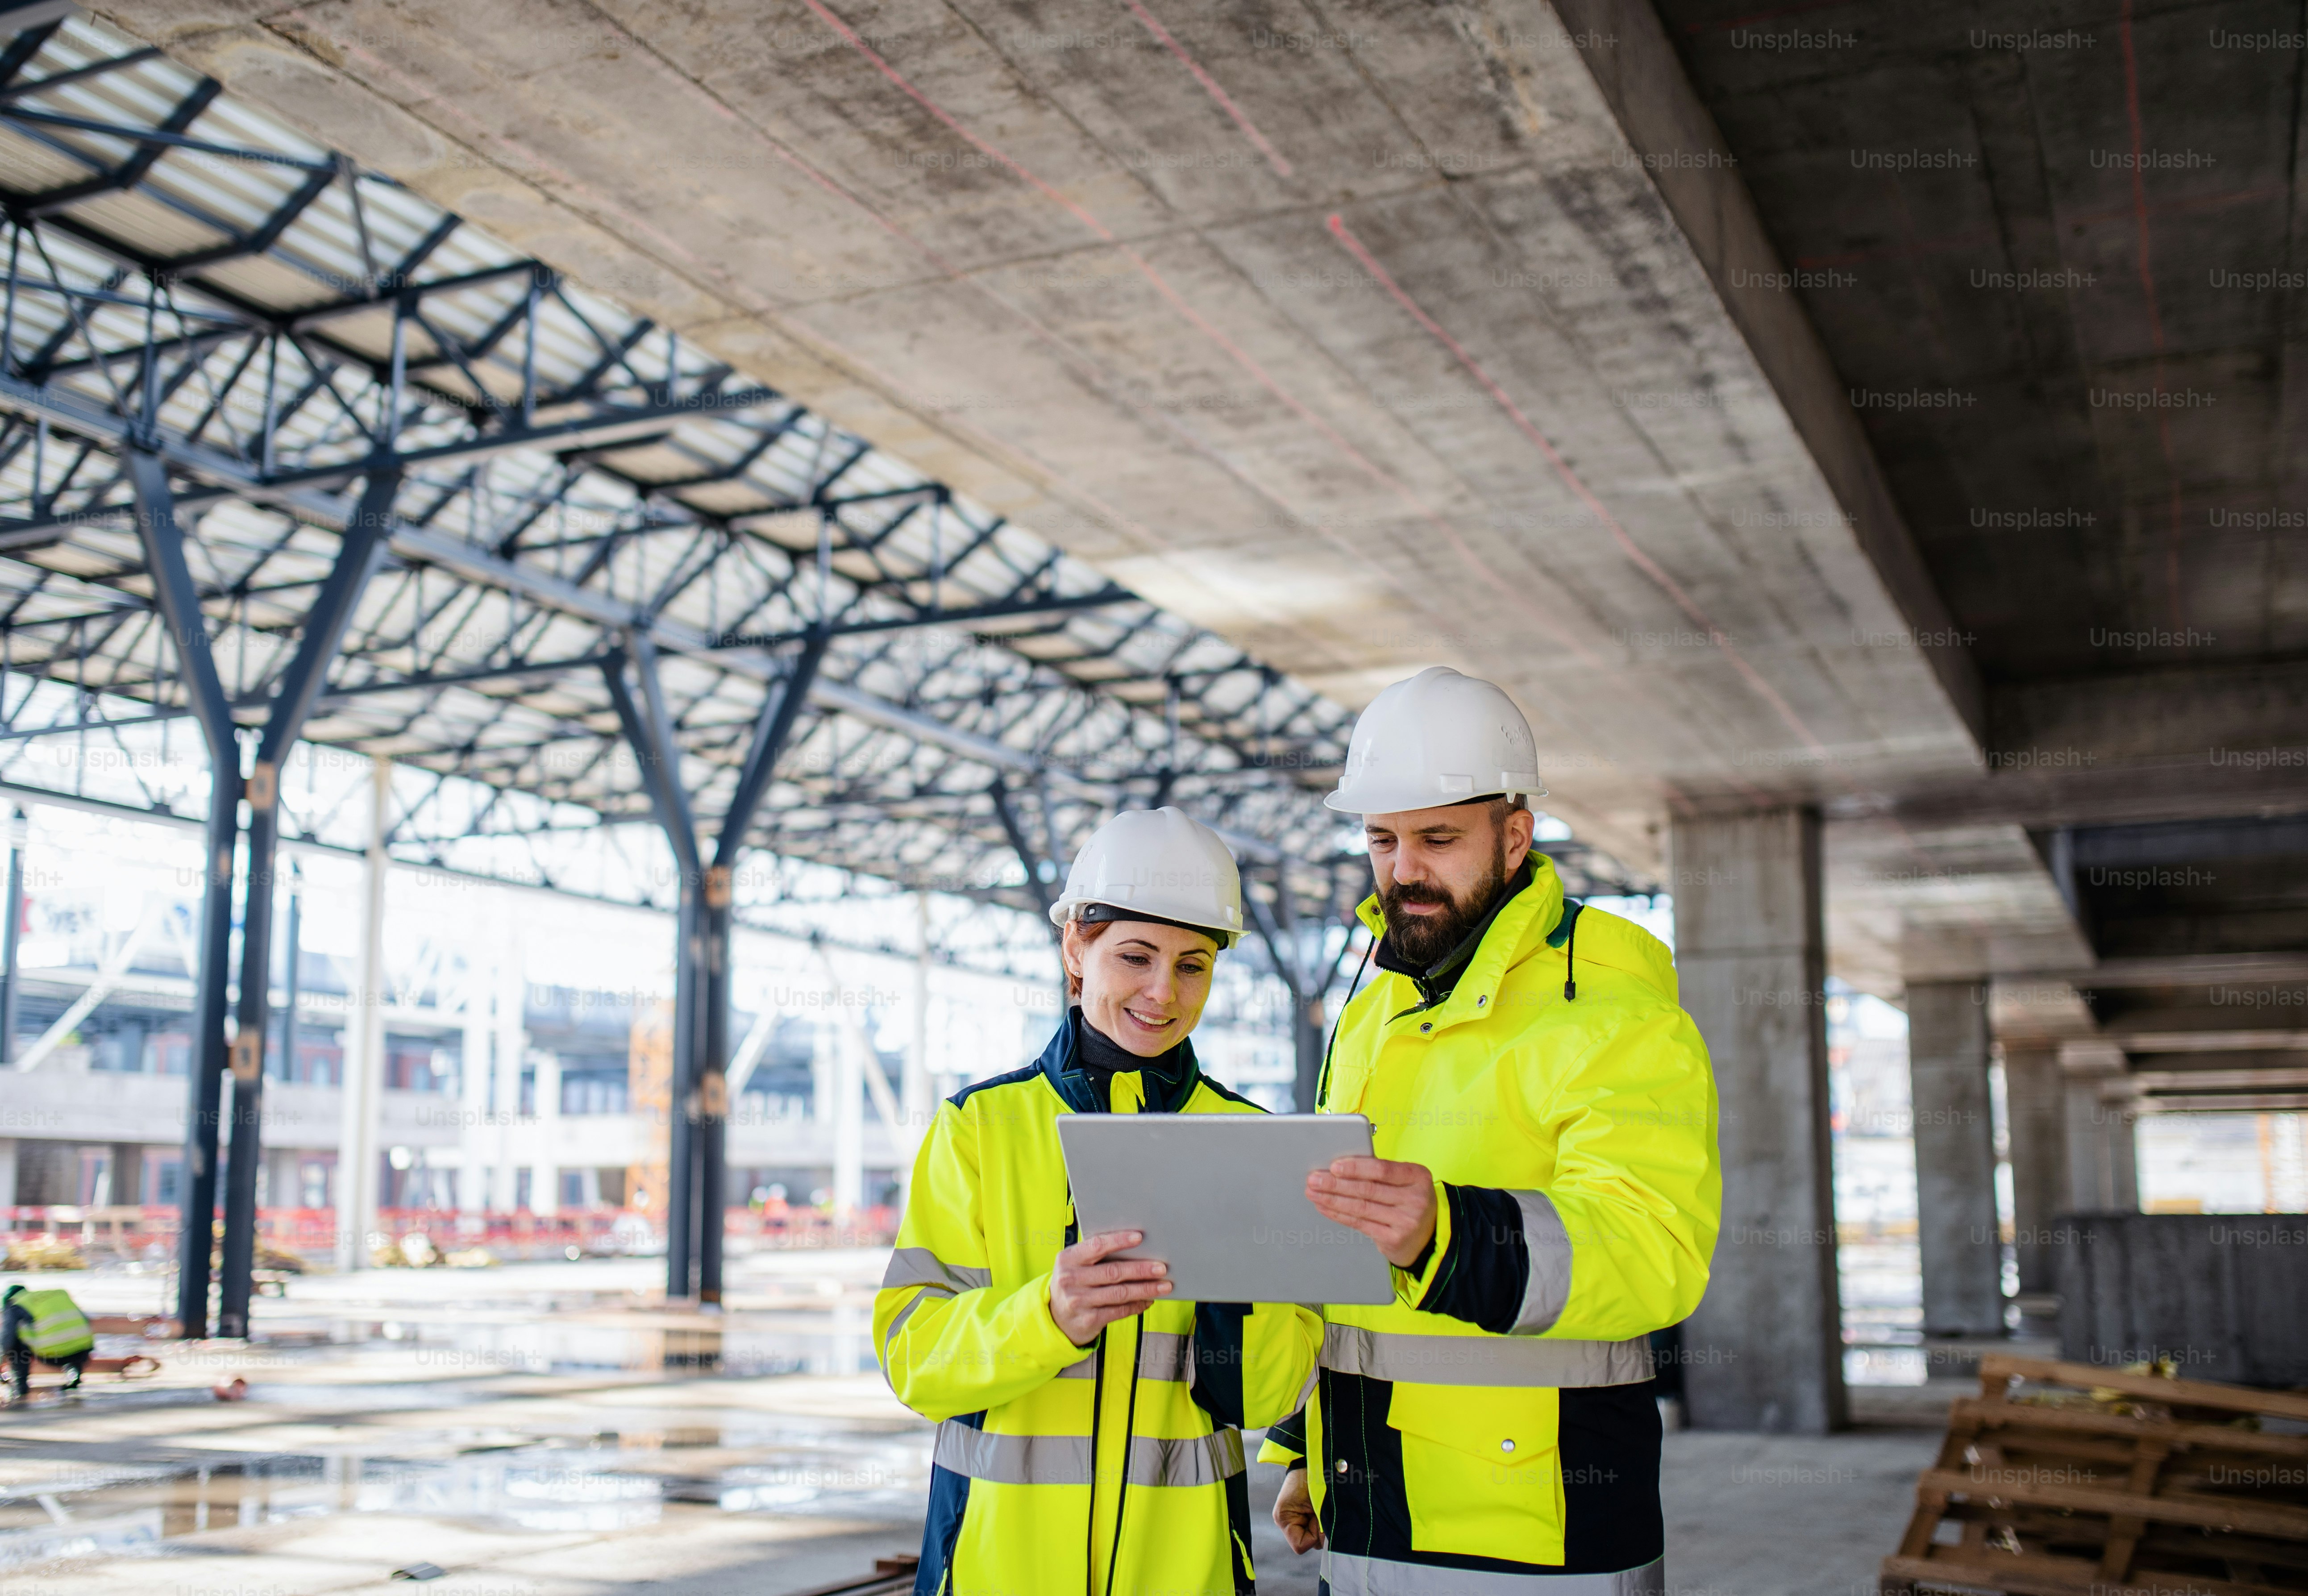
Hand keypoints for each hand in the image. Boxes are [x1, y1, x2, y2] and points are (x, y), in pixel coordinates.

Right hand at [1048, 1230, 1170, 1345]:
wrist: (1056, 1317)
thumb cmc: (1074, 1282)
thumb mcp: (1075, 1264)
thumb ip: (1095, 1255)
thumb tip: (1136, 1247)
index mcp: (1068, 1259)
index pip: (1096, 1246)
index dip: (1119, 1241)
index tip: (1140, 1237)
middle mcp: (1071, 1280)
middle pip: (1113, 1272)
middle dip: (1141, 1269)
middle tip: (1162, 1267)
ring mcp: (1079, 1302)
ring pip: (1120, 1293)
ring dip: (1145, 1289)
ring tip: (1164, 1285)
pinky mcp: (1089, 1320)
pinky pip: (1119, 1311)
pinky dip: (1137, 1305)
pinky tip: (1149, 1300)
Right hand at [1273, 1467, 1321, 1553]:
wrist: (1309, 1460)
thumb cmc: (1313, 1478)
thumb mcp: (1319, 1503)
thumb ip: (1323, 1524)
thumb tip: (1332, 1541)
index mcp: (1284, 1519)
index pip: (1300, 1546)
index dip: (1315, 1536)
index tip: (1319, 1519)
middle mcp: (1285, 1523)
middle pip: (1309, 1543)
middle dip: (1320, 1530)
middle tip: (1322, 1511)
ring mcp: (1292, 1520)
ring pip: (1314, 1538)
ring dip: (1322, 1525)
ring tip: (1321, 1508)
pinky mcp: (1300, 1516)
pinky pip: (1314, 1529)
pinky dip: (1321, 1522)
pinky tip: (1321, 1509)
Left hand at [1306, 1156, 1437, 1267]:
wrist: (1431, 1235)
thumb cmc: (1410, 1200)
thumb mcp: (1406, 1181)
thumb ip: (1381, 1172)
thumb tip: (1340, 1167)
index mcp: (1418, 1176)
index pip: (1383, 1170)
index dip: (1356, 1168)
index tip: (1334, 1166)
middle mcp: (1415, 1199)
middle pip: (1368, 1189)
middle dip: (1336, 1184)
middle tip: (1314, 1179)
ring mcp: (1406, 1221)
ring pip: (1361, 1207)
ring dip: (1332, 1199)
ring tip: (1314, 1192)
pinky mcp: (1394, 1239)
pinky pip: (1360, 1224)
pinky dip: (1339, 1215)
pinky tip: (1325, 1207)